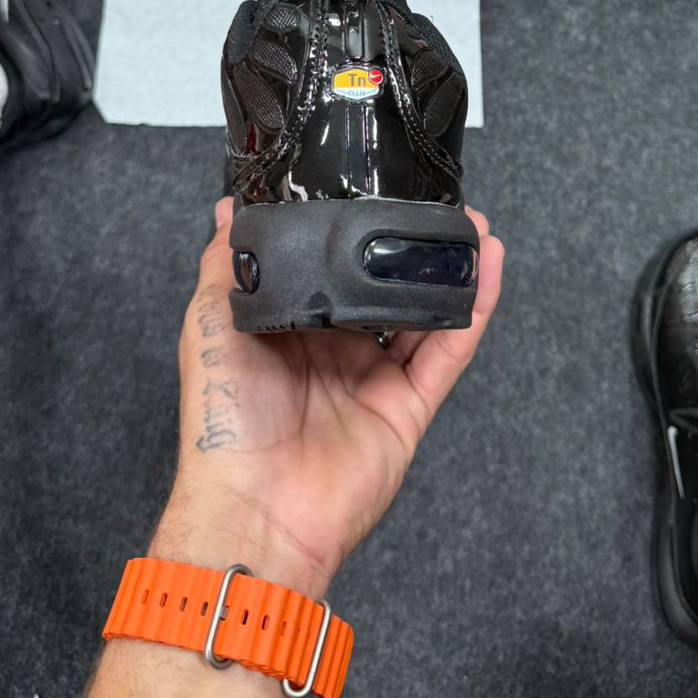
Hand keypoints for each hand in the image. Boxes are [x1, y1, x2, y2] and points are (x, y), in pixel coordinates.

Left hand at [154, 200, 502, 598]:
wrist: (255, 507)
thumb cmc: (221, 421)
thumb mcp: (208, 326)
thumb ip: (224, 266)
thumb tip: (225, 211)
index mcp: (289, 329)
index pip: (330, 272)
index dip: (355, 235)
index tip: (378, 190)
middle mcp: (336, 350)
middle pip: (385, 290)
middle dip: (411, 250)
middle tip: (437, 204)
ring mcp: (375, 379)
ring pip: (425, 314)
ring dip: (451, 271)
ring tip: (474, 226)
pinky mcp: (407, 406)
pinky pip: (447, 351)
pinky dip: (472, 311)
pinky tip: (488, 268)